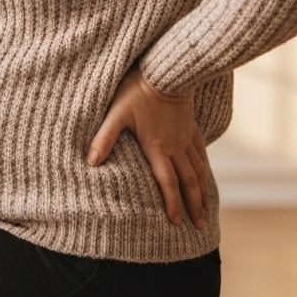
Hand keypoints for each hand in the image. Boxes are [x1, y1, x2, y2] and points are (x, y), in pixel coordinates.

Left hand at [87, 67, 209, 228]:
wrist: (167, 69)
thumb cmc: (137, 90)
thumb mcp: (116, 113)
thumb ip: (104, 138)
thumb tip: (91, 162)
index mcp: (157, 148)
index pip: (167, 183)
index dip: (172, 205)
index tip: (175, 223)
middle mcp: (176, 147)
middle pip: (188, 182)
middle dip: (194, 206)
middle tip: (199, 227)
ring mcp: (186, 137)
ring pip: (198, 170)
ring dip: (202, 192)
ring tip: (205, 210)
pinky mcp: (191, 127)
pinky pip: (201, 153)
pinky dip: (204, 168)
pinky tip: (205, 175)